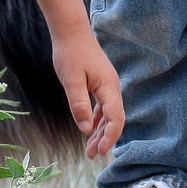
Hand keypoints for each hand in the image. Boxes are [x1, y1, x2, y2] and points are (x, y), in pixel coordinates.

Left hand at [51, 28, 123, 158]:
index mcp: (108, 87)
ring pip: (109, 114)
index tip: (99, 151)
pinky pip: (103, 106)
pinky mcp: (101, 83)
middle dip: (105, 138)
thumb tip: (86, 129)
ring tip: (90, 148)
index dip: (110, 137)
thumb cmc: (71, 53)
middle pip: (114, 119)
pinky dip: (98, 120)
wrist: (71, 31)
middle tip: (92, 155)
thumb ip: (79, 105)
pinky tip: (90, 128)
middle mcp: (112, 87)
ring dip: (101, 131)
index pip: (116, 118)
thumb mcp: (71, 81)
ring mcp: (107, 85)